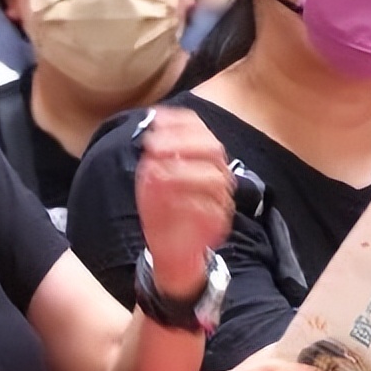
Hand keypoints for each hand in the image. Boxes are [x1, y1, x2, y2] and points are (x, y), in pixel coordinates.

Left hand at [135, 108, 234, 299]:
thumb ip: (155, 154)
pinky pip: (210, 208)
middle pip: (213, 149)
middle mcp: (216, 175)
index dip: (179, 123)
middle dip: (181, 143)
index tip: (155, 123)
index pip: (201, 130)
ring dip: (182, 171)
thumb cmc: (162, 207)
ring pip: (215, 177)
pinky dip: (186, 200)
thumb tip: (154, 126)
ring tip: (155, 171)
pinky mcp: (218, 222)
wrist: (170, 247)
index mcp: (202, 159)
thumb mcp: (151, 177)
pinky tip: (166, 196)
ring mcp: (219, 199)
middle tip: (153, 147)